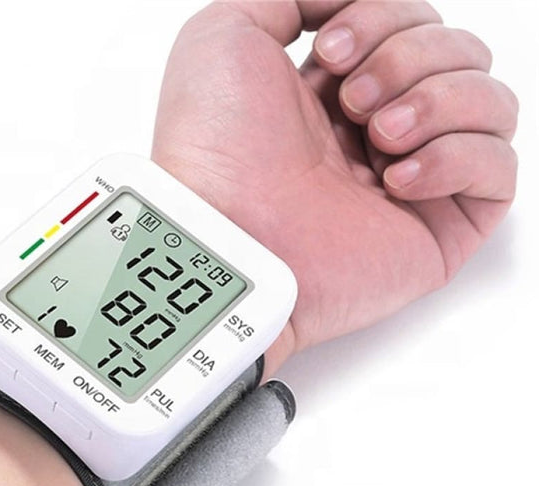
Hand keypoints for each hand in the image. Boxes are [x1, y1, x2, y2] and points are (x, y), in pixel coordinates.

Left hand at [152, 0, 517, 374]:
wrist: (224, 233)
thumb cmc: (216, 144)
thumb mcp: (229, 30)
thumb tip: (349, 1)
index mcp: (339, 90)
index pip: (415, 23)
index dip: (385, 18)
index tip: (327, 54)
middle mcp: (380, 133)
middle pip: (459, 55)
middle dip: (409, 57)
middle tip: (350, 102)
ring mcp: (412, 183)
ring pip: (491, 104)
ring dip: (440, 101)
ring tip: (379, 135)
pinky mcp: (436, 232)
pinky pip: (498, 172)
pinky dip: (458, 157)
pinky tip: (396, 180)